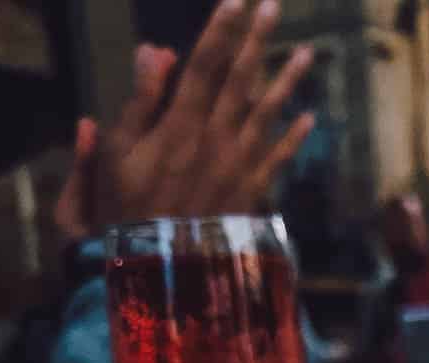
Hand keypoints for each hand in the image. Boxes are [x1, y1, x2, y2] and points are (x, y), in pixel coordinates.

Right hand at [54, 0, 314, 242]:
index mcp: (180, 125)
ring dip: (287, 81)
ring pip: (267, 115)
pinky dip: (294, 139)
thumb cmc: (127, 209)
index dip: (221, 29)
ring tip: (307, 52)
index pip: (205, 65)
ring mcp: (236, 168)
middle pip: (240, 80)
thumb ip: (141, 101)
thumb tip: (157, 51)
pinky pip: (277, 161)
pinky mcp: (249, 195)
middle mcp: (214, 141)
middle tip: (273, 5)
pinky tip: (310, 117)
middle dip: (257, 40)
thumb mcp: (119, 153)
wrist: (160, 269)